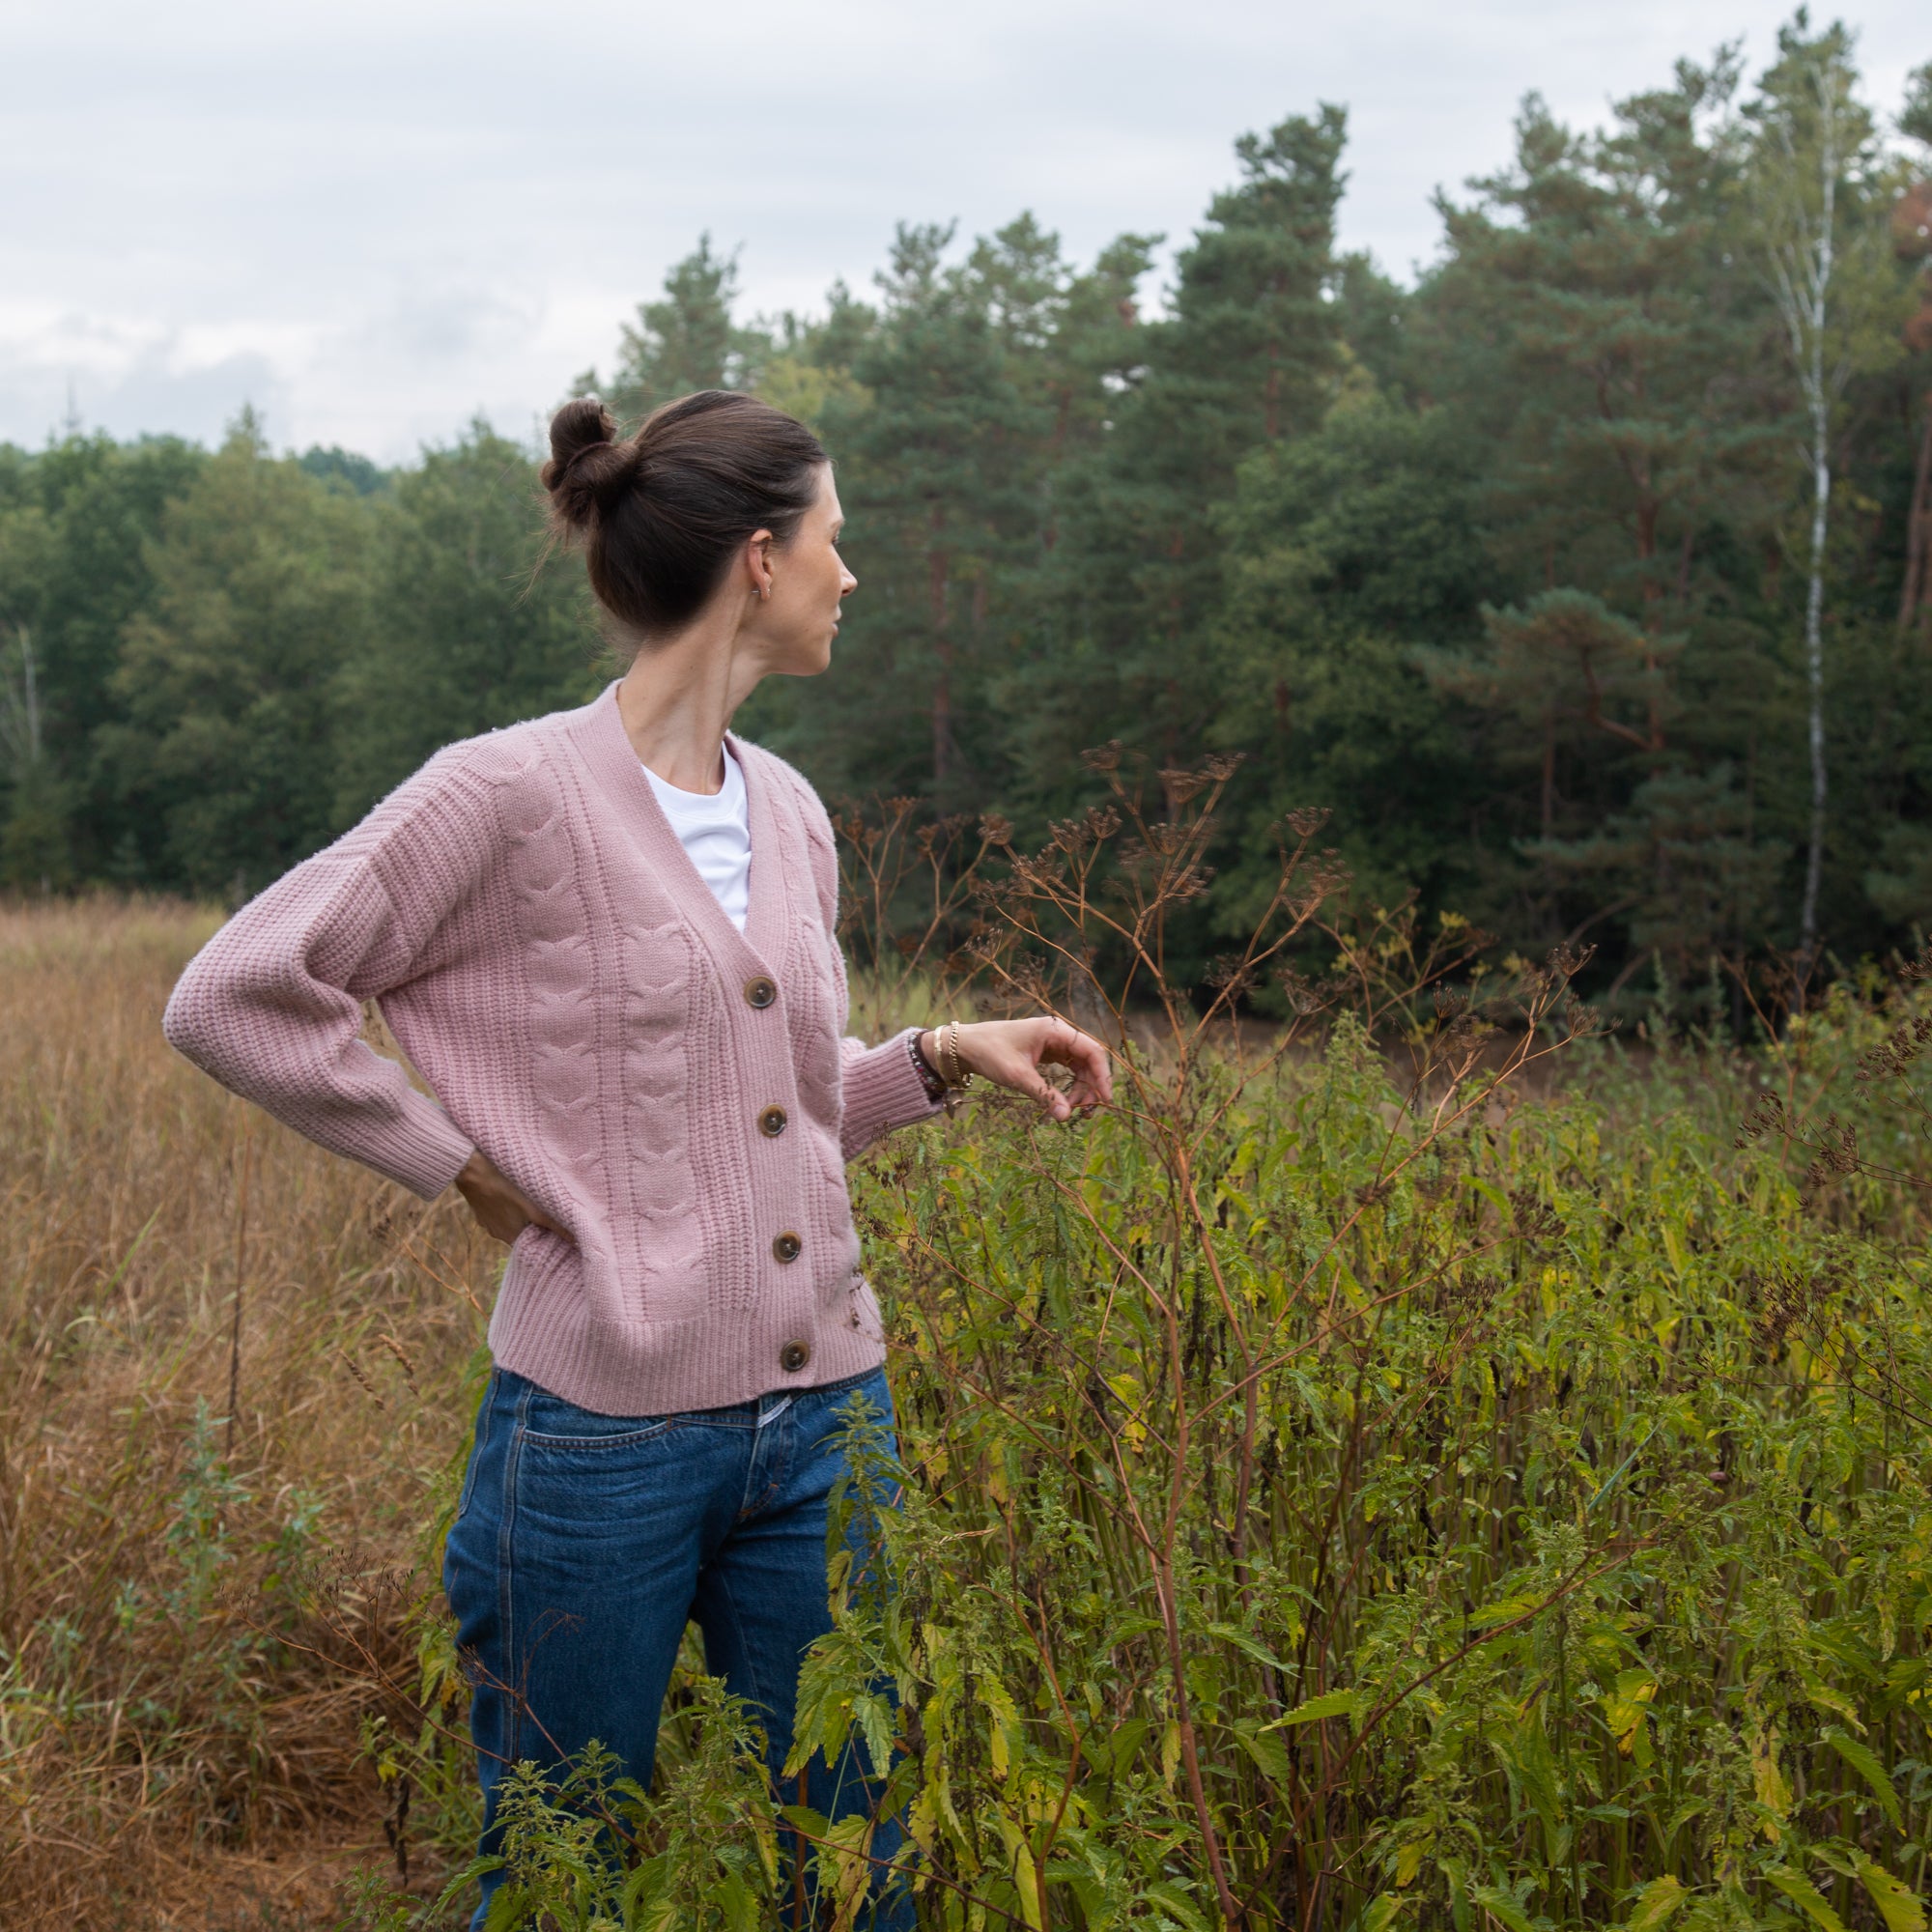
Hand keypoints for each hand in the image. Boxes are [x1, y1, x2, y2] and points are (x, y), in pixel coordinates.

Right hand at [453, 1149, 573, 1245]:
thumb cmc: (503, 1185)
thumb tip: (576, 1240)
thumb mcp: (534, 1206)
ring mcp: (487, 1220)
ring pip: (513, 1219)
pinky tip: (516, 1189)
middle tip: (553, 1208)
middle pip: (525, 1232)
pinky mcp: (482, 1206)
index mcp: (511, 1237)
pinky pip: (501, 1209)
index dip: (550, 1236)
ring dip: (525, 1211)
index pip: (535, 1244)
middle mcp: (497, 1233)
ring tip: (536, 1196)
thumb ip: (555, 1225)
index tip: (563, 1225)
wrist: (468, 1167)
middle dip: (539, 1223)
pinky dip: (510, 1203)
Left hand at [922, 1018, 1112, 1122]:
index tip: (1105, 1099)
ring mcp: (1053, 1043)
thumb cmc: (989, 1053)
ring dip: (1081, 1089)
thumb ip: (1044, 1094)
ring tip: (1071, 1109)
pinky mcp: (1046, 1053)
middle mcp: (1058, 1033)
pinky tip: (1065, 1101)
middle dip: (1091, 1086)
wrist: (965, 1046)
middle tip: (1084, 1112)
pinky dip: (1070, 1086)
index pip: (1092, 1051)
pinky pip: (1068, 1069)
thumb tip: (1065, 1117)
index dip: (1102, 1076)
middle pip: (1089, 1061)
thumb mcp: (1017, 1076)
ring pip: (1080, 1067)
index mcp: (1054, 1030)